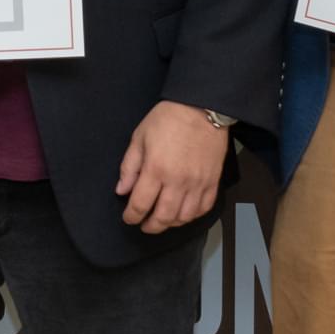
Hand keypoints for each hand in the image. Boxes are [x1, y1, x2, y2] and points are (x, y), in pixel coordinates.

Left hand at [115, 102, 228, 234]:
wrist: (201, 107)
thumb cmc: (169, 118)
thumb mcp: (140, 138)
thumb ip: (129, 167)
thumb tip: (122, 190)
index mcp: (156, 169)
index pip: (140, 204)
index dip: (131, 216)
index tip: (129, 218)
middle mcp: (177, 180)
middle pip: (163, 217)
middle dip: (151, 226)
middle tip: (144, 225)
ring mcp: (197, 183)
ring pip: (184, 217)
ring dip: (171, 223)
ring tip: (163, 220)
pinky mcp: (212, 181)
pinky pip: (204, 208)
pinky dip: (192, 216)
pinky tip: (184, 213)